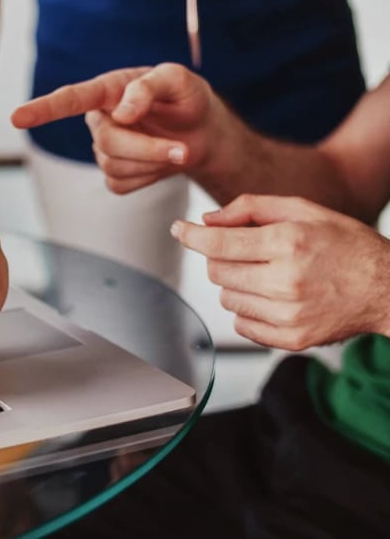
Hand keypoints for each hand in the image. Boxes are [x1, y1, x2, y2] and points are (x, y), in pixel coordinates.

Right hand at [12, 63, 227, 193]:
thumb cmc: (187, 99)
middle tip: (182, 150)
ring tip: (177, 149)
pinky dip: (148, 178)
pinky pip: (121, 185)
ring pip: (114, 166)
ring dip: (153, 162)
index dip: (43, 110)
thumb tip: (122, 113)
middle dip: (147, 149)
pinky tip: (159, 163)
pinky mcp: (114, 175)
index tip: (16, 118)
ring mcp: (104, 149)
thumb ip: (149, 87)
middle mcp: (100, 119)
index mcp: (109, 90)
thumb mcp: (179, 80)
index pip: (70, 99)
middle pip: (107, 142)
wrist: (202, 133)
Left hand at [171, 194, 389, 348]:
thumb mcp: (303, 210)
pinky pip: (241, 325)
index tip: (179, 230)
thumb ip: (250, 208)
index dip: (191, 236)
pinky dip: (247, 310)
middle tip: (246, 251)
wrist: (387, 288)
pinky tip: (271, 297)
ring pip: (226, 298)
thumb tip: (207, 221)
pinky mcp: (291, 340)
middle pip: (217, 271)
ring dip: (235, 284)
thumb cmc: (346, 245)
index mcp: (289, 244)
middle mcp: (287, 282)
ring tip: (266, 274)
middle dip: (221, 257)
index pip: (219, 243)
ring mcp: (288, 315)